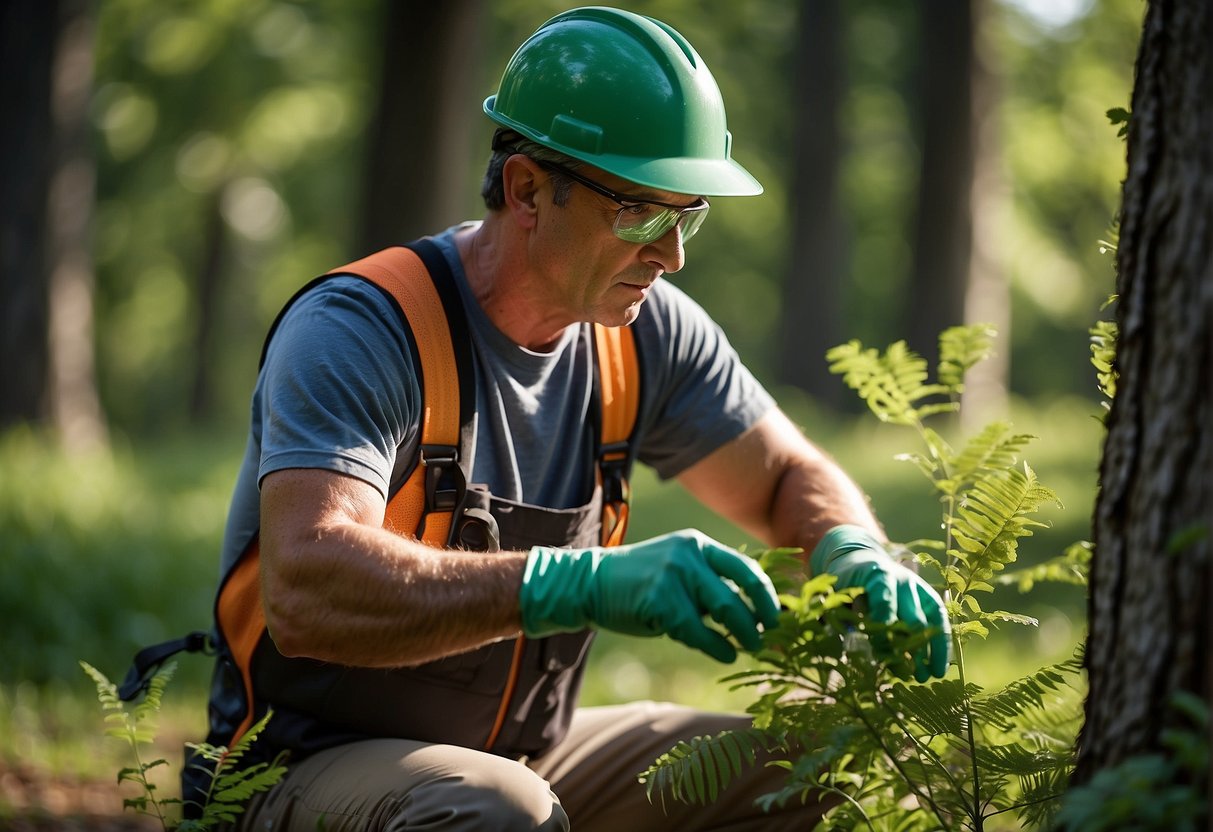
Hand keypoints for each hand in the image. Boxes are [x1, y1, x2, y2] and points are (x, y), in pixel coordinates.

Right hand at [519, 529, 779, 662]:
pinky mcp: (660, 601)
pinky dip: (716, 646)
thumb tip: (756, 611)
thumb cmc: (641, 581)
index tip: (779, 617)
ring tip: (752, 648)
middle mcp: (689, 555)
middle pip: (738, 593)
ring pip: (723, 612)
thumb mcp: (678, 567)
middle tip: (769, 640)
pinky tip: (725, 654)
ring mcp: (674, 576)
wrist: (591, 582)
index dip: (767, 596)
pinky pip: (698, 631)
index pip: (746, 568)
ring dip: (743, 635)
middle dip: (759, 621)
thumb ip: (710, 582)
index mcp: (698, 545)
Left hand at [811, 525, 950, 681]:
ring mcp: (919, 589)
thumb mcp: (840, 595)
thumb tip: (853, 648)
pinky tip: (937, 668)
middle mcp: (903, 580)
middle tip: (904, 673)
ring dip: (927, 652)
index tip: (880, 656)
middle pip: (911, 618)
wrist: (861, 561)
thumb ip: (844, 618)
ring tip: (924, 677)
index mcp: (878, 576)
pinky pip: (939, 623)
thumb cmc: (847, 584)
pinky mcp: (930, 599)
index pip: (885, 606)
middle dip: (907, 648)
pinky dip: (940, 646)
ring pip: (929, 623)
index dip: (883, 632)